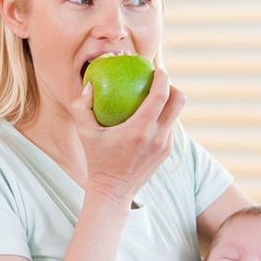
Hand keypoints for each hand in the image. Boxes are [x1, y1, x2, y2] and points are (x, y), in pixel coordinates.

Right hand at [69, 67, 185, 205]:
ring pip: (176, 115)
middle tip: (160, 82)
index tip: (157, 69)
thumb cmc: (97, 160)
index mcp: (141, 129)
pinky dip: (163, 118)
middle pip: (179, 101)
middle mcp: (157, 137)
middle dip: (174, 87)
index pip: (161, 95)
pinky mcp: (166, 152)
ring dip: (169, 103)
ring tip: (154, 98)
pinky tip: (150, 116)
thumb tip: (89, 85)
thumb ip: (81, 107)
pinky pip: (170, 128)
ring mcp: (165, 146)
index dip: (163, 78)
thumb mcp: (84, 133)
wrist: (113, 191)